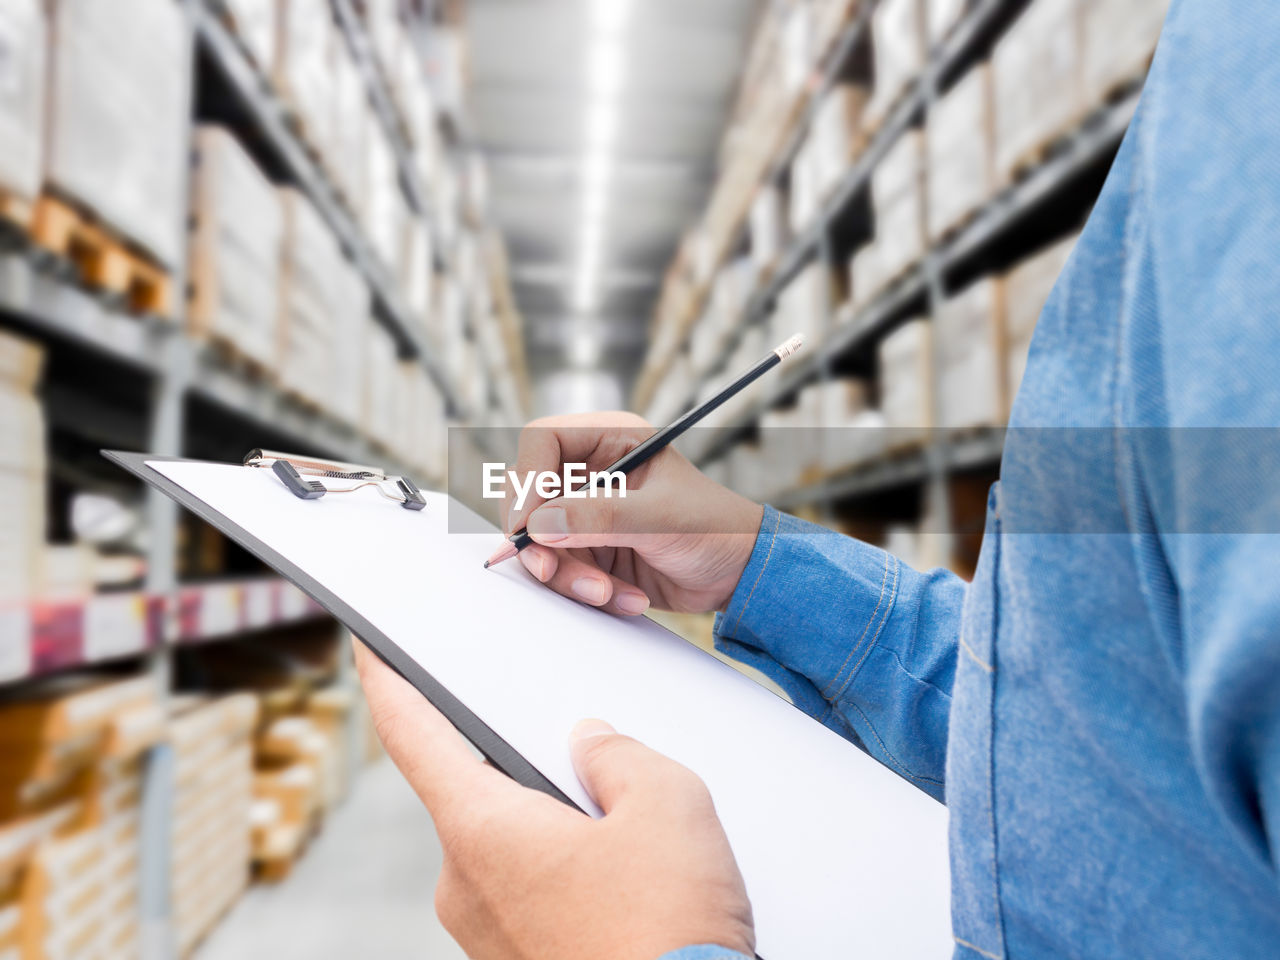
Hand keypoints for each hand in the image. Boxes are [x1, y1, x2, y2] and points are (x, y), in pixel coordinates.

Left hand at [354, 640, 755, 959]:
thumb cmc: (669, 935)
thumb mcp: (666, 805)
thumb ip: (619, 755)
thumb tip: (593, 748)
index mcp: (482, 830)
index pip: (413, 734)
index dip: (389, 681)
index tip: (370, 650)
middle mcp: (464, 885)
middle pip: (480, 790)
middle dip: (533, 769)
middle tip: (594, 769)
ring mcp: (485, 934)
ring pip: (512, 845)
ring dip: (557, 829)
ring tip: (630, 845)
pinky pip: (528, 892)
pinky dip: (566, 875)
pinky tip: (626, 888)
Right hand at [501, 413, 763, 615]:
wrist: (737, 573)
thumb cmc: (714, 527)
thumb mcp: (660, 518)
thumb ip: (600, 517)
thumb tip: (540, 524)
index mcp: (611, 440)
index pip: (543, 442)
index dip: (528, 480)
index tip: (527, 524)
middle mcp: (591, 473)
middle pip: (529, 496)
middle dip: (539, 541)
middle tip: (552, 570)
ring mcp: (586, 514)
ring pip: (539, 542)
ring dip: (567, 575)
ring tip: (606, 591)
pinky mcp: (588, 551)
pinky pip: (561, 571)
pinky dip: (585, 590)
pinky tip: (624, 597)